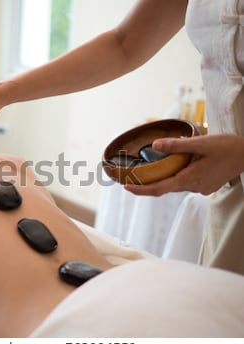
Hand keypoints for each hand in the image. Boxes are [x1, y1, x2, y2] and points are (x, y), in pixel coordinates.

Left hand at [124, 134, 243, 195]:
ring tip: (154, 167)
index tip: (126, 187)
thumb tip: (154, 144)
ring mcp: (200, 189)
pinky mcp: (205, 186)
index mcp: (189, 179)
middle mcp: (193, 188)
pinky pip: (185, 182)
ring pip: (176, 184)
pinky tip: (179, 164)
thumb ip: (177, 145)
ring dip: (165, 177)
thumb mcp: (200, 143)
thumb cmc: (227, 147)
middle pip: (165, 187)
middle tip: (132, 175)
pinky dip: (177, 175)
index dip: (141, 190)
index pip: (159, 189)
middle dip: (149, 183)